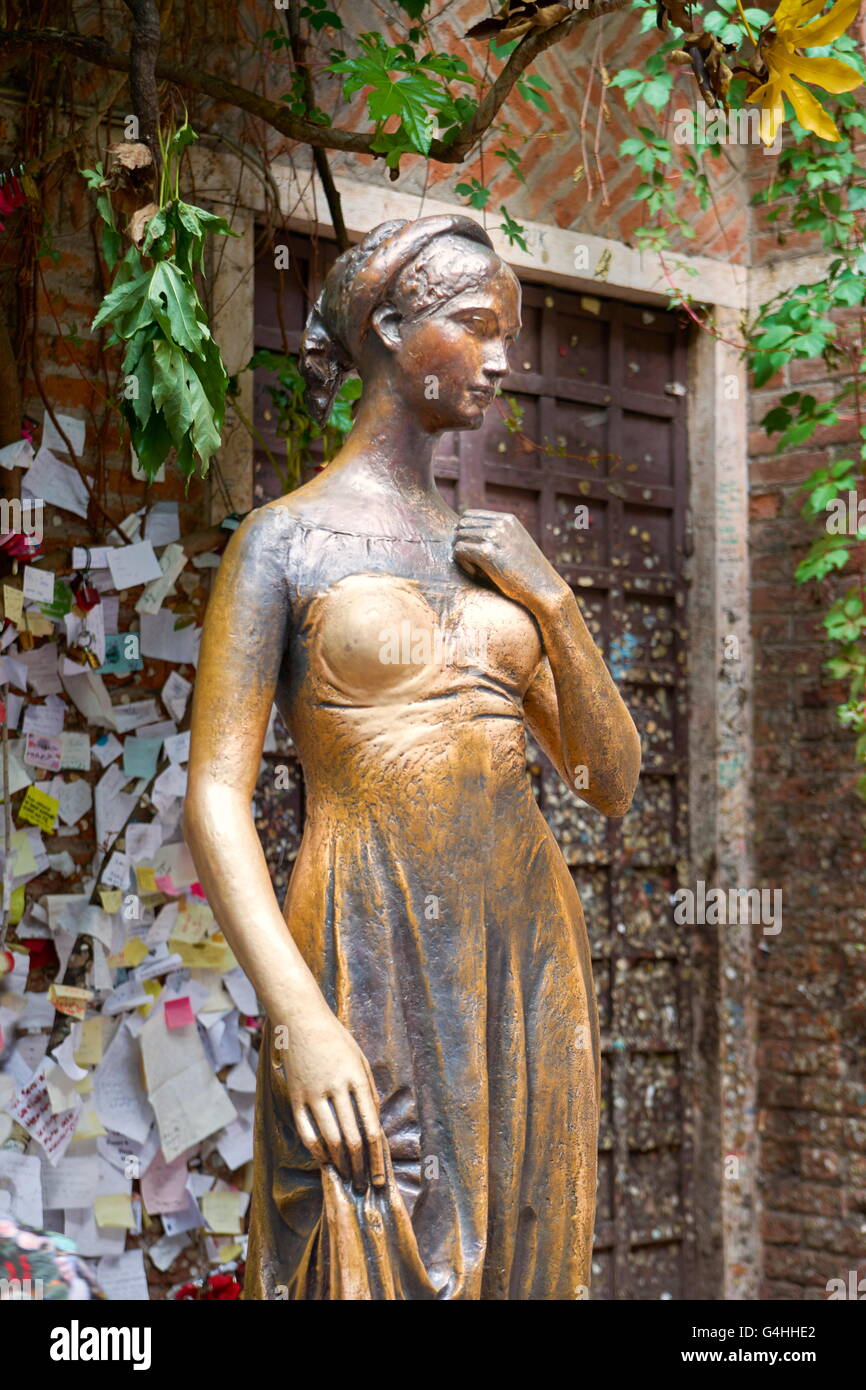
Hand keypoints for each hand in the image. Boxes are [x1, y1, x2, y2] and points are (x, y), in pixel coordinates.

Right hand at [278, 1004, 385, 1189]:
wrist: (301, 1020)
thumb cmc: (336, 1039)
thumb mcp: (360, 1059)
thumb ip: (369, 1090)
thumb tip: (375, 1122)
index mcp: (356, 1079)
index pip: (371, 1127)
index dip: (377, 1157)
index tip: (380, 1177)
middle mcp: (335, 1088)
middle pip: (351, 1139)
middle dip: (361, 1166)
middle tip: (365, 1184)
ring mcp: (312, 1094)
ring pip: (329, 1139)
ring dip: (340, 1163)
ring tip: (347, 1177)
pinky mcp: (295, 1097)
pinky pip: (306, 1132)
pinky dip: (316, 1151)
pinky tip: (325, 1162)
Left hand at [453, 509, 566, 611]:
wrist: (544, 589)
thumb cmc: (528, 572)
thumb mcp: (516, 545)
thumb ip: (498, 535)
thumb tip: (467, 532)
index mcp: (507, 519)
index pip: (469, 515)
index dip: (464, 533)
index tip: (472, 550)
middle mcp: (501, 524)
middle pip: (461, 525)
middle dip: (460, 542)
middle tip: (470, 561)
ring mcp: (494, 537)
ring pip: (458, 537)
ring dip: (460, 554)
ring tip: (475, 568)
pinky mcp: (488, 553)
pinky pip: (459, 550)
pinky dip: (461, 563)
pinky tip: (475, 573)